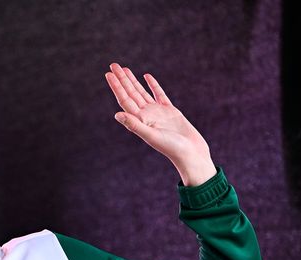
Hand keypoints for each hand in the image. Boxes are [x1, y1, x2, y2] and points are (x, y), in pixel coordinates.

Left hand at [105, 64, 215, 185]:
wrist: (191, 154)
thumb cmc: (172, 148)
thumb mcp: (152, 136)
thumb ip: (135, 125)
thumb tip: (116, 115)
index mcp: (140, 121)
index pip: (125, 100)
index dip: (116, 86)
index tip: (108, 73)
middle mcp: (146, 116)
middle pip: (131, 93)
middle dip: (122, 79)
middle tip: (113, 64)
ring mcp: (157, 113)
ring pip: (142, 92)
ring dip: (133, 81)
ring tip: (125, 69)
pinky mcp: (170, 111)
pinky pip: (159, 94)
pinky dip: (153, 85)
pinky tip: (147, 76)